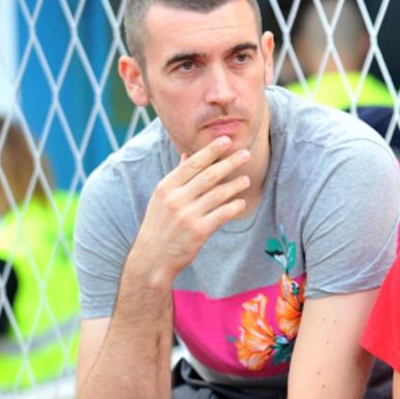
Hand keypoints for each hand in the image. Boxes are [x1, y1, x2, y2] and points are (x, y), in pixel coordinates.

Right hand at [130, 135, 251, 283]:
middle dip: (229, 163)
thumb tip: (186, 155)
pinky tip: (241, 203)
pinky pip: (221, 214)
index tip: (226, 141)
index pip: (191, 164)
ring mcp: (187, 214)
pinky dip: (233, 207)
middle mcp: (176, 198)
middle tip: (246, 154)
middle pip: (208, 175)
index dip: (210, 151)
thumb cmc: (159, 226)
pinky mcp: (199, 231)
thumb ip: (177, 178)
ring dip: (235, 185)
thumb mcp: (161, 199)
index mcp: (166, 187)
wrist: (153, 258)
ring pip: (217, 194)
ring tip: (246, 180)